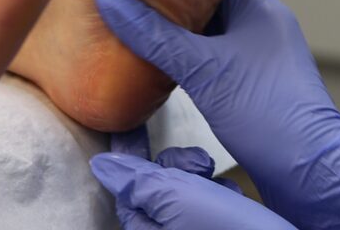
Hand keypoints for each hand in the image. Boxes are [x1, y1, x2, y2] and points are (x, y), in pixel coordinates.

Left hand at [91, 153, 298, 229]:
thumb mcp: (178, 198)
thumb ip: (139, 181)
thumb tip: (103, 166)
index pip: (127, 186)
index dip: (132, 152)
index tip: (133, 121)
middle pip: (158, 183)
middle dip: (178, 165)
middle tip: (200, 166)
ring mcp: (195, 229)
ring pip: (187, 187)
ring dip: (202, 177)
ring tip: (221, 185)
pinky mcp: (220, 228)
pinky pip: (212, 199)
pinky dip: (222, 192)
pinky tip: (236, 198)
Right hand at [95, 0, 339, 229]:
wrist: (309, 169)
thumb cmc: (268, 112)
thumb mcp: (201, 69)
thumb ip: (154, 37)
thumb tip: (112, 2)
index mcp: (261, 6)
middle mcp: (265, 24)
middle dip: (176, 0)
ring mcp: (264, 53)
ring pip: (215, 31)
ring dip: (184, 31)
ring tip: (145, 26)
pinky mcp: (258, 82)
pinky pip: (220, 57)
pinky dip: (195, 56)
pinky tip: (168, 64)